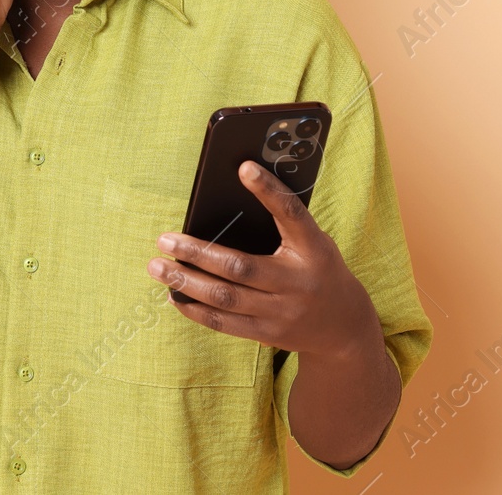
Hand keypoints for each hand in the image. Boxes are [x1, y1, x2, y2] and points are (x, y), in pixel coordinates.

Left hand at [147, 161, 381, 362]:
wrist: (345, 326)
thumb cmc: (318, 269)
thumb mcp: (313, 242)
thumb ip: (281, 224)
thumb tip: (227, 204)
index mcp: (314, 248)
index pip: (291, 213)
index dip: (269, 190)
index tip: (243, 167)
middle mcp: (299, 281)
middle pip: (240, 267)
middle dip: (197, 252)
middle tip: (164, 239)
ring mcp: (283, 312)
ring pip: (225, 297)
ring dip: (186, 281)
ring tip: (157, 267)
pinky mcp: (269, 335)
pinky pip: (225, 324)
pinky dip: (195, 309)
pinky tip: (175, 295)